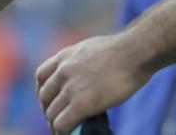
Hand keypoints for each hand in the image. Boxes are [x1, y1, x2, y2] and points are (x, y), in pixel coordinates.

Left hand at [36, 33, 151, 133]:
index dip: (44, 92)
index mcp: (64, 56)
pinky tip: (68, 134)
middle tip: (59, 118)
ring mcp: (71, 88)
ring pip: (51, 113)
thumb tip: (82, 76)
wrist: (134, 53)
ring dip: (56, 124)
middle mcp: (62, 71)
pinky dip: (62, 131)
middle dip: (49, 110)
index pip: (40, 76)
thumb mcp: (90, 49)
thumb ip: (80, 62)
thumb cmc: (122, 50)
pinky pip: (62, 123)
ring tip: (64, 130)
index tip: (50, 100)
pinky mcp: (82, 104)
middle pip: (44, 97)